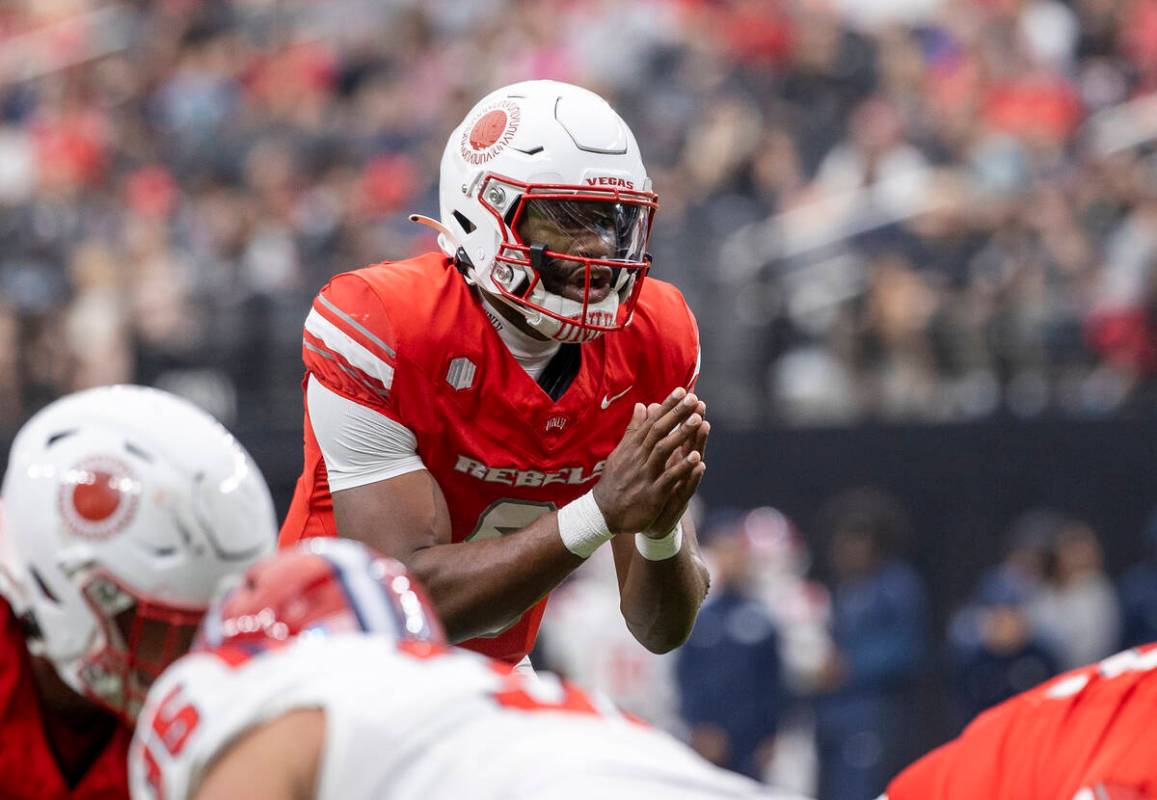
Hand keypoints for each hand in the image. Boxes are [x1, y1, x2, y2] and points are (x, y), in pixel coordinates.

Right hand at [592, 387, 706, 534]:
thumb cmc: (614, 480)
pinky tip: (696, 458)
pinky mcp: (651, 494)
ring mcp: (645, 475)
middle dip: (676, 414)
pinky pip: (668, 478)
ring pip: (663, 451)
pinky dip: (682, 468)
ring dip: (681, 435)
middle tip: (693, 399)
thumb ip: (634, 430)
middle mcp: (638, 457)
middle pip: (659, 431)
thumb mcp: (621, 452)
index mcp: (633, 447)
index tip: (682, 390)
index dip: (667, 406)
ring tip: (698, 420)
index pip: (652, 421)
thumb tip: (642, 405)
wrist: (602, 513)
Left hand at [640, 397, 708, 538]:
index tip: (688, 395)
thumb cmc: (652, 489)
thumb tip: (648, 407)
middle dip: (694, 423)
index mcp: (671, 458)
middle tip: (701, 406)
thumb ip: (650, 436)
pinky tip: (700, 464)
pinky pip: (688, 485)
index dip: (682, 415)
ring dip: (698, 443)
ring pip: (692, 461)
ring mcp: (682, 483)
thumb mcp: (649, 462)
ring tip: (704, 426)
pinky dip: (693, 475)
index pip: (677, 433)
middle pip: (689, 442)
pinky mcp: (679, 500)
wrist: (648, 524)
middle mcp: (680, 468)